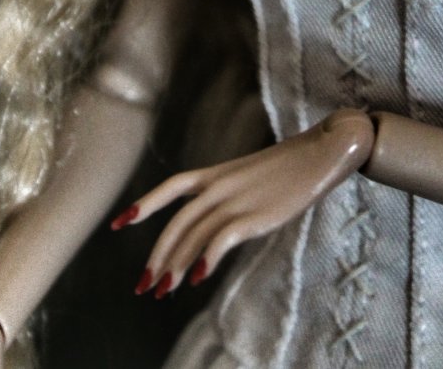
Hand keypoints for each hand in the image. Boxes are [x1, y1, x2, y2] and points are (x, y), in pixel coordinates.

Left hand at [112, 109, 373, 297]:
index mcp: (218, 173)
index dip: (144, 204)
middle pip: (177, 222)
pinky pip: (220, 239)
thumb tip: (221, 224)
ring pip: (193, 234)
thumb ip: (234, 195)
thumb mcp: (254, 177)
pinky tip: (197, 277)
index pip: (171, 186)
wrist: (323, 151)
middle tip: (144, 285)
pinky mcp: (255, 214)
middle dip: (158, 255)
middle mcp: (220, 185)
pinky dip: (206, 258)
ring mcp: (236, 198)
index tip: (119, 223)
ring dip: (175, 265)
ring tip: (163, 290)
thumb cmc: (293, 166)